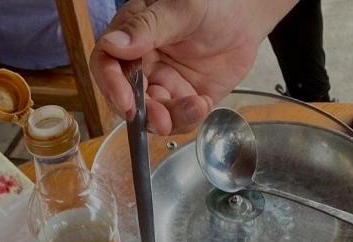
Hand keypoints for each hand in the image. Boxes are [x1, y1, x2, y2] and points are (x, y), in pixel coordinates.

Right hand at [90, 0, 296, 134]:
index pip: (106, 63)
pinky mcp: (184, 99)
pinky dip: (190, 118)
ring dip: (169, 119)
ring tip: (194, 105)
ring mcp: (164, 83)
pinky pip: (179, 119)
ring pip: (153, 115)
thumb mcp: (180, 9)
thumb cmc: (212, 2)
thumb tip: (114, 46)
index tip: (126, 101)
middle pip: (128, 98)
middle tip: (162, 119)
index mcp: (132, 37)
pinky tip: (203, 102)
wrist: (246, 17)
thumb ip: (147, 28)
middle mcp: (143, 64)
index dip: (111, 85)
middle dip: (144, 113)